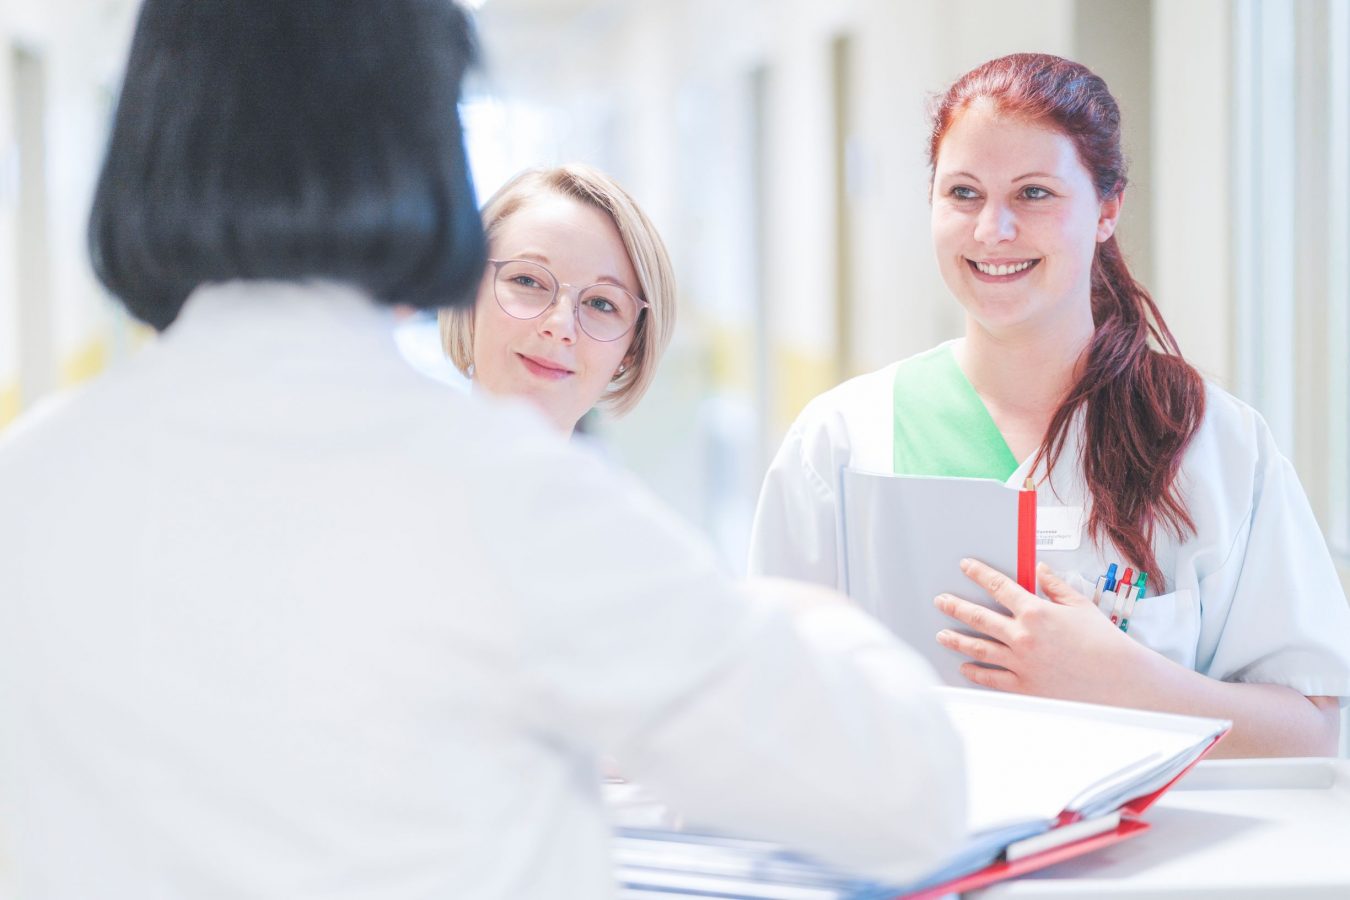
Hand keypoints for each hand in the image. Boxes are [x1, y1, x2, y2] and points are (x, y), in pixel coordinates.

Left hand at [933, 559, 1141, 701]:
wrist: (1120, 681)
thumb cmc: (1104, 644)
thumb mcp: (1080, 605)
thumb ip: (1055, 586)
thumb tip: (1039, 571)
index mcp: (1035, 612)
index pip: (998, 586)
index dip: (979, 574)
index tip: (966, 567)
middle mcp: (1023, 636)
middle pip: (978, 617)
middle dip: (956, 607)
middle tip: (941, 602)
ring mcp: (1021, 663)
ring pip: (978, 649)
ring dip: (957, 640)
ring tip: (942, 636)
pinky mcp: (1025, 686)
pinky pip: (992, 679)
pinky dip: (976, 673)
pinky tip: (965, 668)